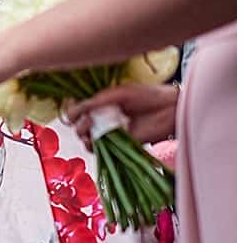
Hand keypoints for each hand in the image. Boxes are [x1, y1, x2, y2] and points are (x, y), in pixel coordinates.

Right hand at [63, 84, 178, 146]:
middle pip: (81, 125)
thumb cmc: (149, 95)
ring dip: (84, 136)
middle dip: (79, 125)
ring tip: (90, 131)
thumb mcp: (121, 93)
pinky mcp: (121, 144)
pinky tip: (95, 142)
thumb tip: (77, 107)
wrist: (171, 108)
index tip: (72, 110)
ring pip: (88, 139)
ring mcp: (112, 132)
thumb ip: (99, 100)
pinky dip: (95, 148)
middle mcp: (104, 118)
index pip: (79, 109)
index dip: (72, 110)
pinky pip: (102, 150)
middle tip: (88, 121)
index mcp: (102, 103)